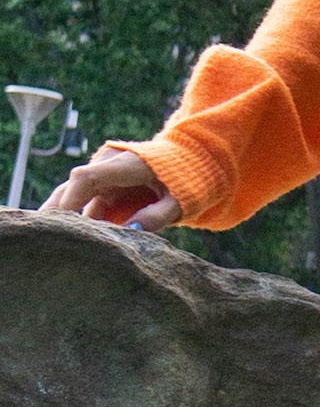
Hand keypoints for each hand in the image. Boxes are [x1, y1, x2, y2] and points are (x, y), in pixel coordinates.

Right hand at [39, 148, 182, 231]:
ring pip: (72, 197)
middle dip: (54, 213)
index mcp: (125, 164)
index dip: (69, 200)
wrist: (191, 162)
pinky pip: (85, 206)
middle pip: (70, 188)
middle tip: (39, 238)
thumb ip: (158, 215)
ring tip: (46, 244)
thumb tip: (132, 230)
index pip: (85, 178)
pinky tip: (69, 244)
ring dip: (62, 219)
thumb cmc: (187, 181)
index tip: (59, 224)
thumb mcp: (179, 200)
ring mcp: (103, 178)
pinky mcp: (103, 190)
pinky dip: (78, 223)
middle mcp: (107, 167)